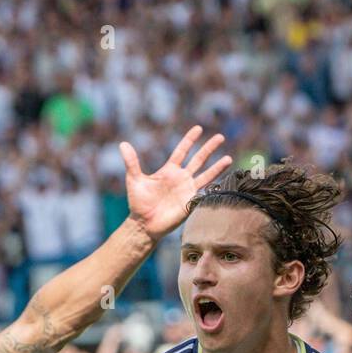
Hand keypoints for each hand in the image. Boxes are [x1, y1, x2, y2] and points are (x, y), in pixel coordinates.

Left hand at [121, 126, 231, 240]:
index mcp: (169, 170)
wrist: (144, 223)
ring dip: (217, 167)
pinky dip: (214, 186)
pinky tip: (225, 179)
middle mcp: (181, 178)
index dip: (190, 140)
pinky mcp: (191, 201)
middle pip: (198, 159)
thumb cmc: (138, 203)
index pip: (182, 151)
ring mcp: (187, 190)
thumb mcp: (134, 180)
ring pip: (206, 175)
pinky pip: (205, 192)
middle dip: (209, 148)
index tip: (198, 128)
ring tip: (229, 158)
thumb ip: (132, 162)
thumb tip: (122, 144)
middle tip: (220, 136)